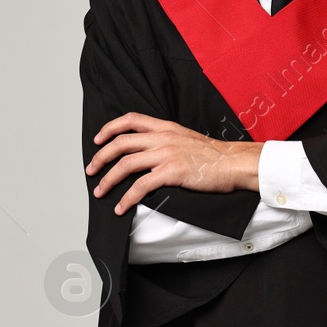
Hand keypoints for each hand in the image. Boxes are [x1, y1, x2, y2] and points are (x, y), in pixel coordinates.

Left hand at [86, 113, 261, 214]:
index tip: (98, 140)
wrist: (235, 163)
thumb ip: (168, 141)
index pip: (131, 120)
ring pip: (126, 164)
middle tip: (91, 170)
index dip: (110, 128)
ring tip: (100, 192)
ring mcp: (167, 154)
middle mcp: (163, 138)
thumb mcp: (187, 139)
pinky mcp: (172, 172)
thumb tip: (150, 153)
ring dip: (108, 179)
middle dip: (101, 157)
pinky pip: (141, 185)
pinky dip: (127, 197)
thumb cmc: (215, 156)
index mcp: (166, 128)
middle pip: (121, 143)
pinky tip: (121, 207)